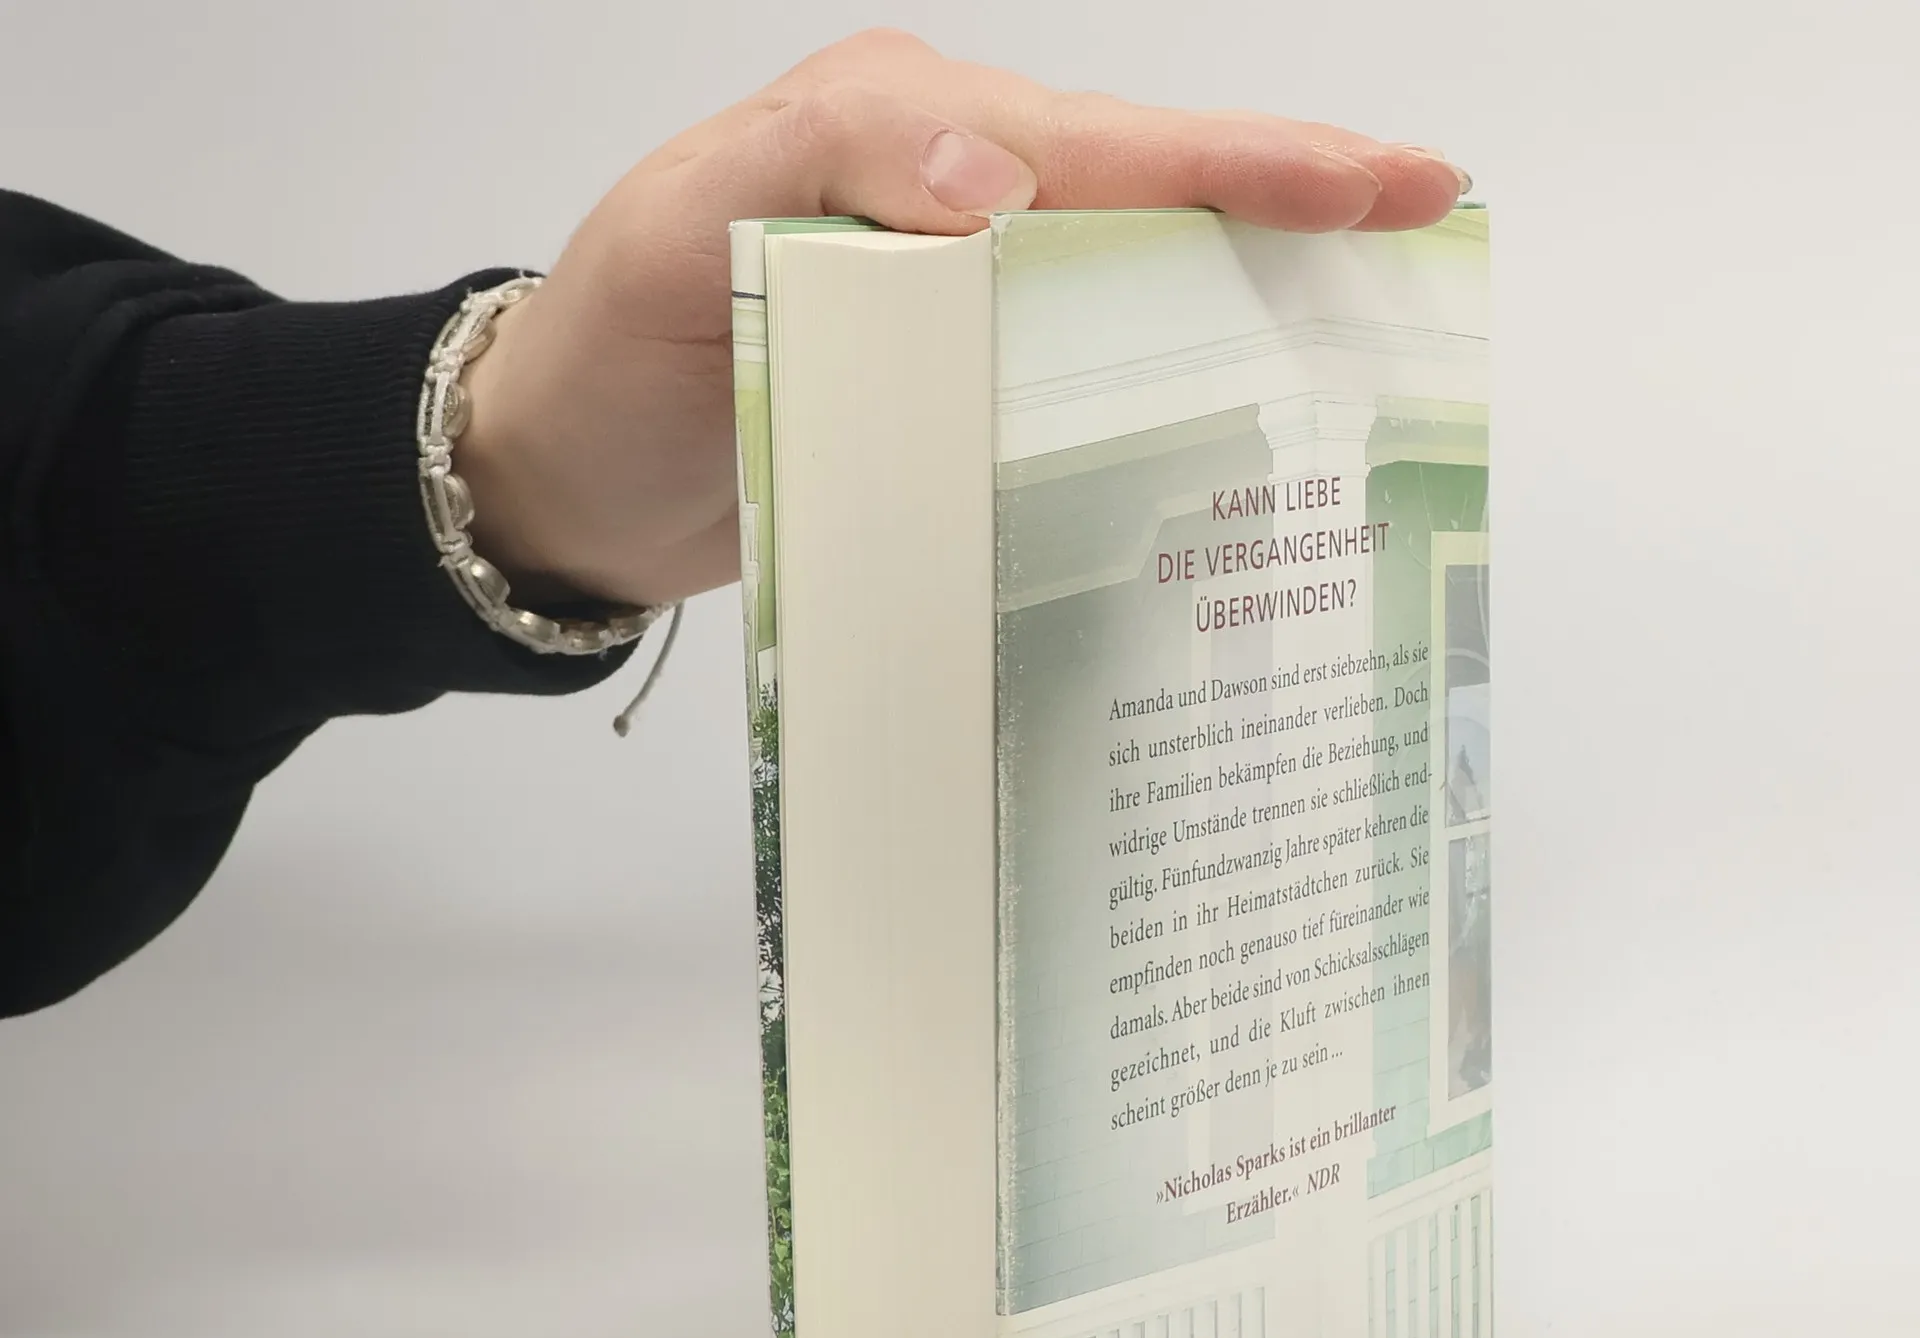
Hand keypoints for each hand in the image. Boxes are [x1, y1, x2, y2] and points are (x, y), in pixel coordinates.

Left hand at [458, 30, 1471, 610]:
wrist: (559, 486)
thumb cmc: (606, 358)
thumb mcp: (679, 235)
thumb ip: (820, 170)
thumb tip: (994, 177)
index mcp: (898, 136)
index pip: (1100, 141)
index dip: (1250, 163)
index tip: (1388, 185)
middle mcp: (945, 204)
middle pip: (1144, 198)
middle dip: (1284, 211)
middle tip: (1423, 238)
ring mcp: (953, 303)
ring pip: (1125, 286)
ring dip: (1240, 302)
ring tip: (1365, 336)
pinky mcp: (947, 388)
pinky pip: (1070, 374)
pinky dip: (1151, 391)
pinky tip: (1224, 429)